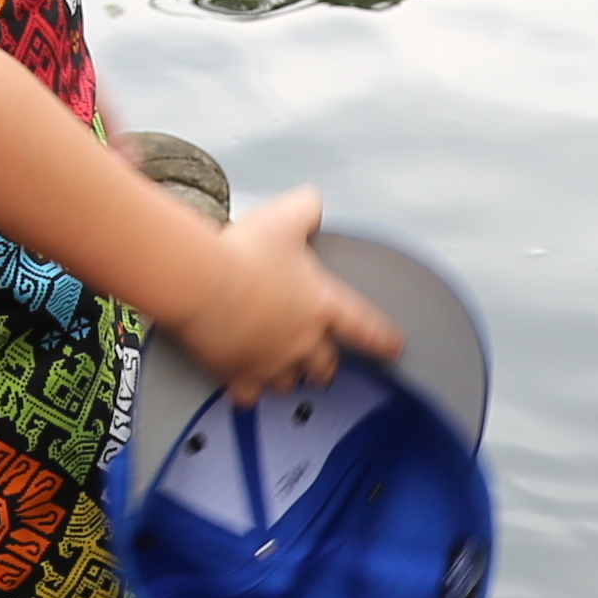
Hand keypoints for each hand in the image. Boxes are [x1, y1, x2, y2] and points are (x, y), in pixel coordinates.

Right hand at [166, 193, 404, 406]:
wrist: (203, 283)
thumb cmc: (243, 252)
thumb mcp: (284, 218)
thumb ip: (306, 209)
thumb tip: (313, 202)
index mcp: (321, 304)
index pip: (365, 326)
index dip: (383, 339)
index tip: (394, 348)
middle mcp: (303, 339)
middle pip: (326, 365)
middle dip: (324, 364)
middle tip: (321, 362)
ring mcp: (272, 361)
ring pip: (290, 382)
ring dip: (288, 376)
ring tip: (280, 369)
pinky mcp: (240, 374)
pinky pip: (249, 394)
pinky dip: (247, 390)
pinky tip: (243, 387)